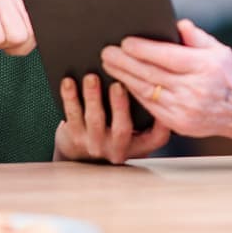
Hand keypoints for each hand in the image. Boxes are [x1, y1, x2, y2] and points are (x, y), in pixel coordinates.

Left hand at [53, 74, 170, 163]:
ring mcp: (95, 144)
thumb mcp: (137, 129)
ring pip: (94, 120)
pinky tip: (69, 83)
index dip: (162, 123)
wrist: (81, 154)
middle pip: (122, 129)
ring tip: (91, 78)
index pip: (157, 138)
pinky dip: (70, 98)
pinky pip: (72, 116)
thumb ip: (146, 111)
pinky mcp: (74, 138)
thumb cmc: (115, 130)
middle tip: (118, 84)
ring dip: (93, 97)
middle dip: (120, 105)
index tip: (159, 100)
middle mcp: (118, 148)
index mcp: (139, 145)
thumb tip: (153, 79)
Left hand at [101, 20, 231, 143]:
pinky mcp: (179, 124)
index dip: (143, 49)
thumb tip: (177, 24)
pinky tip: (124, 83)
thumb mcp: (219, 49)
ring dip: (124, 78)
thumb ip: (196, 37)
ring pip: (147, 91)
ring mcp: (185, 109)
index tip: (125, 42)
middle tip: (107, 52)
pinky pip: (151, 107)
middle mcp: (194, 90)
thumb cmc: (229, 74)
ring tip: (109, 65)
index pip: (167, 56)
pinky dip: (135, 94)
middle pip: (151, 74)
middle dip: (125, 62)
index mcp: (204, 67)